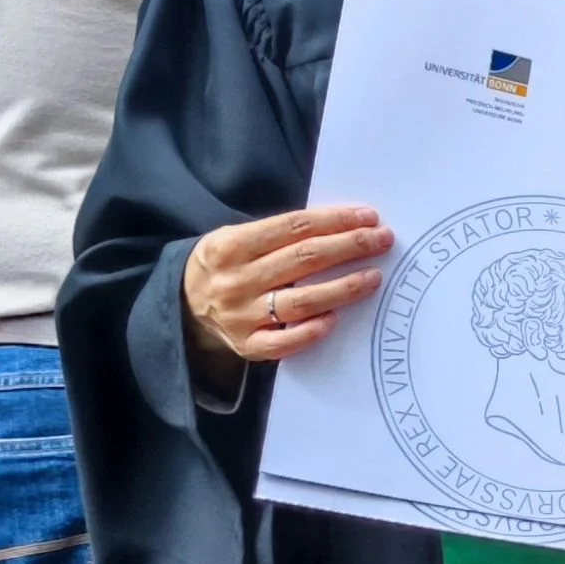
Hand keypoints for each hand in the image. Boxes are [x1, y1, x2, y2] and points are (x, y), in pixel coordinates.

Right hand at [181, 206, 392, 367]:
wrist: (181, 304)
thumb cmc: (226, 263)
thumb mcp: (238, 236)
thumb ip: (281, 232)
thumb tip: (342, 225)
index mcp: (233, 245)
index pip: (295, 227)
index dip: (336, 220)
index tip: (369, 217)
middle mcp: (237, 281)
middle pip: (305, 260)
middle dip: (351, 246)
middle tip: (382, 240)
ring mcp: (241, 316)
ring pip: (301, 301)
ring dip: (343, 287)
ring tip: (373, 276)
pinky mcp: (246, 346)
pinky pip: (283, 342)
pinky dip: (311, 331)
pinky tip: (335, 318)